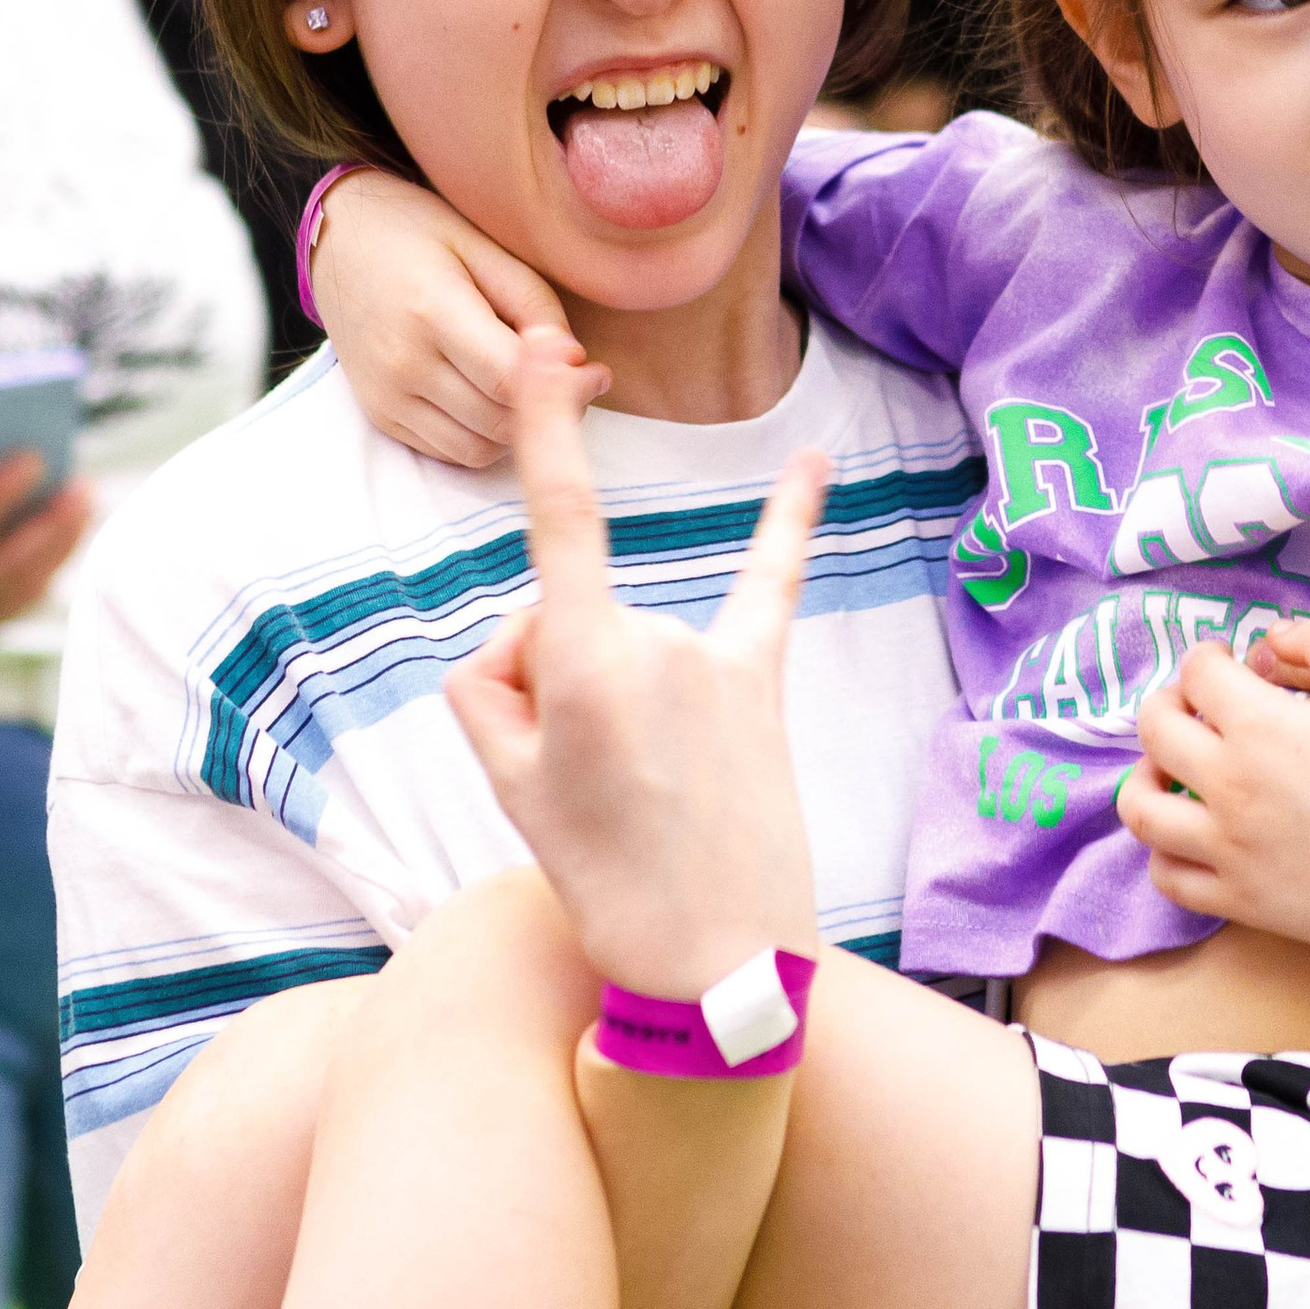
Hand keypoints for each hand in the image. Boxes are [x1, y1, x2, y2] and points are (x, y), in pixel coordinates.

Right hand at [0, 424, 91, 694]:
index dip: (2, 491)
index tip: (36, 456)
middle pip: (13, 566)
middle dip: (55, 525)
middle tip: (85, 483)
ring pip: (24, 592)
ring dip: (60, 550)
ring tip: (84, 506)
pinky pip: (14, 607)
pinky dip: (42, 574)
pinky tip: (61, 539)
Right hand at [311, 170, 599, 470]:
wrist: (338, 239)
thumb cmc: (419, 232)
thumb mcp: (484, 246)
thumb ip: (533, 303)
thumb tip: (577, 363)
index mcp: (431, 312)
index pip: (511, 378)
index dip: (566, 386)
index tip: (598, 372)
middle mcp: (402, 363)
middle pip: (500, 420)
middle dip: (551, 410)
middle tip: (576, 381)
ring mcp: (385, 396)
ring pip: (479, 448)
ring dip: (519, 430)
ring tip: (533, 389)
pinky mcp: (379, 416)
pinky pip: (449, 452)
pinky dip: (484, 438)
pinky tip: (495, 399)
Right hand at [445, 333, 822, 999]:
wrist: (717, 963)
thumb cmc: (604, 877)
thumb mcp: (505, 784)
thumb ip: (491, 687)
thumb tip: (525, 644)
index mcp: (584, 662)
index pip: (557, 518)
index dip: (544, 424)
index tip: (540, 345)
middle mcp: (657, 639)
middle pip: (560, 619)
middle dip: (543, 686)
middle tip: (579, 791)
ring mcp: (714, 659)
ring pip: (618, 639)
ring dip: (605, 699)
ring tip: (632, 796)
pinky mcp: (760, 683)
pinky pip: (769, 587)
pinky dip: (790, 522)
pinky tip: (818, 463)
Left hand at [1123, 619, 1309, 961]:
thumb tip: (1274, 636)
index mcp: (1261, 727)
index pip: (1198, 674)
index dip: (1207, 656)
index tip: (1224, 660)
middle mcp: (1228, 785)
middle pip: (1155, 730)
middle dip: (1166, 704)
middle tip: (1191, 704)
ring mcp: (1226, 848)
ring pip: (1142, 808)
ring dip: (1144, 776)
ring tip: (1168, 768)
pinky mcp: (1238, 899)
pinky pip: (1169, 877)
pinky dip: (1162, 852)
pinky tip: (1186, 835)